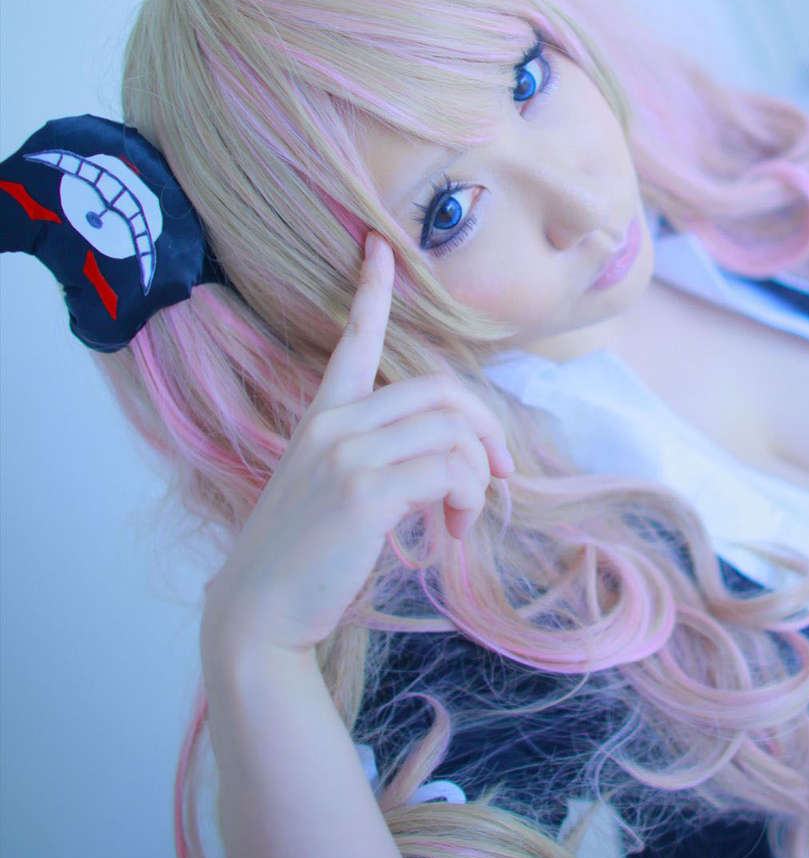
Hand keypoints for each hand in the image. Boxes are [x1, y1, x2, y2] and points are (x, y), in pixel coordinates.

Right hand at [201, 233, 514, 660]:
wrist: (261, 611)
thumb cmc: (301, 559)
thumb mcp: (332, 491)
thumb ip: (379, 461)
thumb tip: (451, 465)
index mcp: (323, 417)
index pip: (353, 340)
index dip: (371, 291)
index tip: (380, 246)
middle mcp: (335, 425)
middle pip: (441, 391)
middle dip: (486, 428)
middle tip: (499, 474)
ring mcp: (348, 454)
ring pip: (453, 434)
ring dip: (477, 480)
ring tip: (461, 521)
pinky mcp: (365, 491)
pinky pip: (448, 472)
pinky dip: (466, 500)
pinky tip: (451, 534)